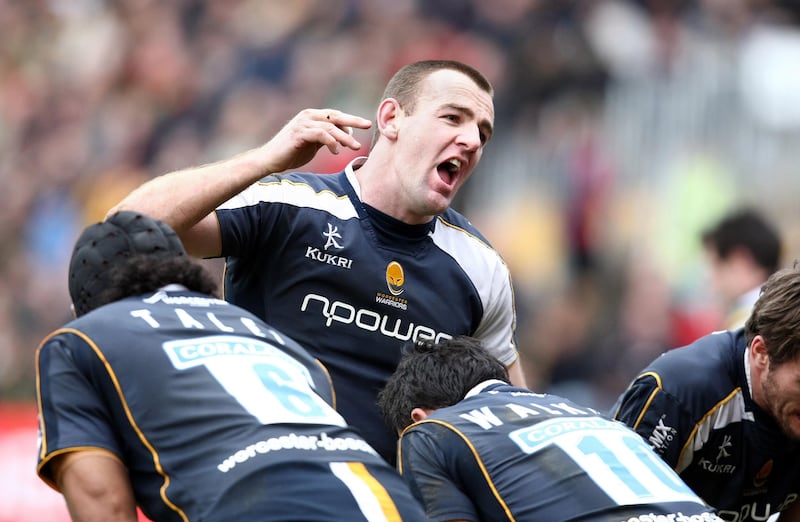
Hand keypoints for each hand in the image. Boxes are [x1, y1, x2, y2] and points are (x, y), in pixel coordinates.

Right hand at [256, 108, 372, 172]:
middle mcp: (307, 116)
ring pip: (330, 127)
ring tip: (355, 147)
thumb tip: (344, 135)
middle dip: (353, 121)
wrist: (270, 160)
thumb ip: (326, 137)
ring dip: (345, 137)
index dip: (350, 120)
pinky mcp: (299, 133)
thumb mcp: (313, 143)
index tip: (364, 125)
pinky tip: (336, 151)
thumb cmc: (291, 153)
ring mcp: (302, 123)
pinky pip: (321, 135)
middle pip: (336, 116)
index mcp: (311, 116)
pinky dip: (331, 142)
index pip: (335, 115)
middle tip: (368, 124)